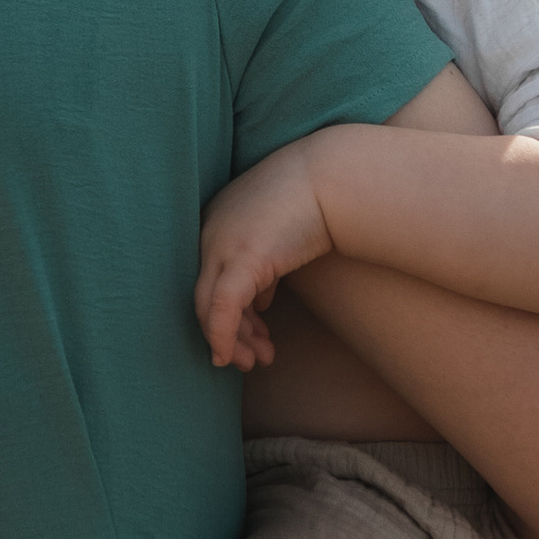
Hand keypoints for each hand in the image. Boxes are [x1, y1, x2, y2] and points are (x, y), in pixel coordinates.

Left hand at [195, 142, 333, 367]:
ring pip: (209, 307)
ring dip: (231, 342)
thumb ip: (262, 264)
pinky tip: (232, 357)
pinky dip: (223, 336)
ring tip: (256, 361)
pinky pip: (222, 308)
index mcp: (215, 222)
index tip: (251, 334)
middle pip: (203, 296)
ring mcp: (222, 244)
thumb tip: (258, 301)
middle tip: (245, 361)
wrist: (335, 177)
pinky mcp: (243, 257)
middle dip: (227, 334)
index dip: (227, 313)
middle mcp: (210, 232)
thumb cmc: (316, 199)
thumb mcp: (280, 234)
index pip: (209, 278)